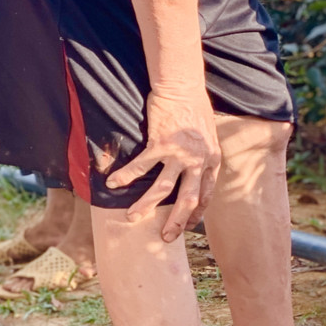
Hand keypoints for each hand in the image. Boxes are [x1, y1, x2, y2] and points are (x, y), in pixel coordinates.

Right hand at [107, 88, 220, 239]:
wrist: (183, 87)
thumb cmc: (193, 109)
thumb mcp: (207, 135)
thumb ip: (203, 155)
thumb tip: (194, 171)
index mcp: (213, 159)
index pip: (207, 194)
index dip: (196, 212)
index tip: (186, 225)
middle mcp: (200, 160)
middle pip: (189, 199)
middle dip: (176, 222)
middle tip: (165, 238)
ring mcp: (181, 153)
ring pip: (163, 188)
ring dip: (146, 205)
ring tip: (132, 217)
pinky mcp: (161, 143)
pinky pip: (142, 165)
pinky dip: (126, 176)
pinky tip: (112, 184)